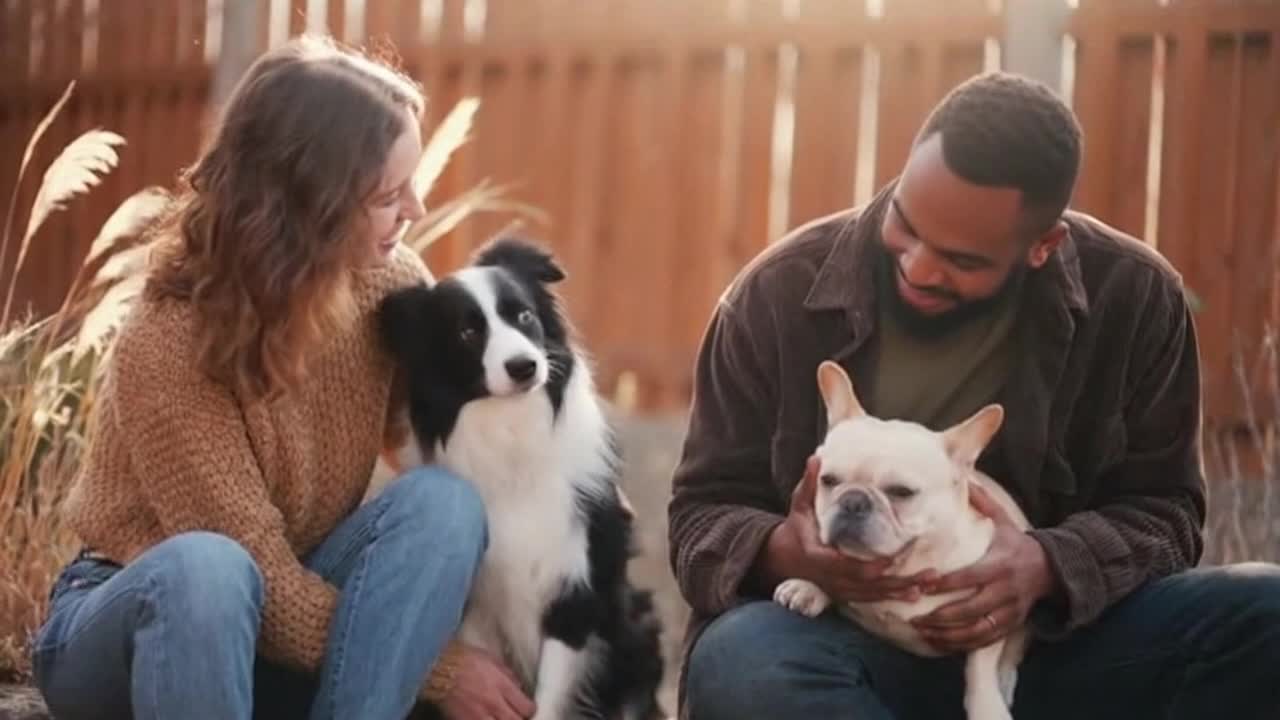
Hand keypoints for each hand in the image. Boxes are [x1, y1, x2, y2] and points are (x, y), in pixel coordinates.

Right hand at [439, 644, 536, 719]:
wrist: (437, 668)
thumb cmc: (463, 660)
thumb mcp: (492, 660)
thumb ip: (508, 676)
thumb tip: (518, 687)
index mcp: (502, 686)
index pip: (527, 708)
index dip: (529, 710)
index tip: (527, 708)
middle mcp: (493, 702)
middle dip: (518, 719)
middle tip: (516, 715)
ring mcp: (478, 715)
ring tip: (500, 716)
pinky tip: (486, 717)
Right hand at [755, 455, 935, 603]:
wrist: (784, 557)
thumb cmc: (797, 527)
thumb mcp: (799, 504)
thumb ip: (809, 483)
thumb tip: (816, 457)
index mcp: (818, 557)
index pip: (845, 566)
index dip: (868, 567)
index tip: (891, 560)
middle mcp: (830, 578)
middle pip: (867, 584)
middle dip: (896, 582)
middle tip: (926, 575)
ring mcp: (839, 588)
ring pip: (872, 595)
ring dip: (900, 591)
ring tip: (927, 585)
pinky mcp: (846, 593)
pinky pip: (871, 599)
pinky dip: (892, 596)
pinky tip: (915, 594)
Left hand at [911, 482, 1056, 652]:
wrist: (1053, 569)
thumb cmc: (1019, 543)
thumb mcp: (1005, 521)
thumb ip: (983, 502)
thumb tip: (964, 476)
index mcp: (1000, 565)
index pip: (970, 577)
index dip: (947, 583)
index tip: (923, 584)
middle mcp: (1005, 590)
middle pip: (972, 609)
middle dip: (943, 616)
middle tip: (915, 618)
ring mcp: (1010, 611)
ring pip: (978, 629)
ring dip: (949, 635)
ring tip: (924, 633)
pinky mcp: (1011, 624)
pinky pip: (986, 640)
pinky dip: (963, 644)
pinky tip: (941, 643)